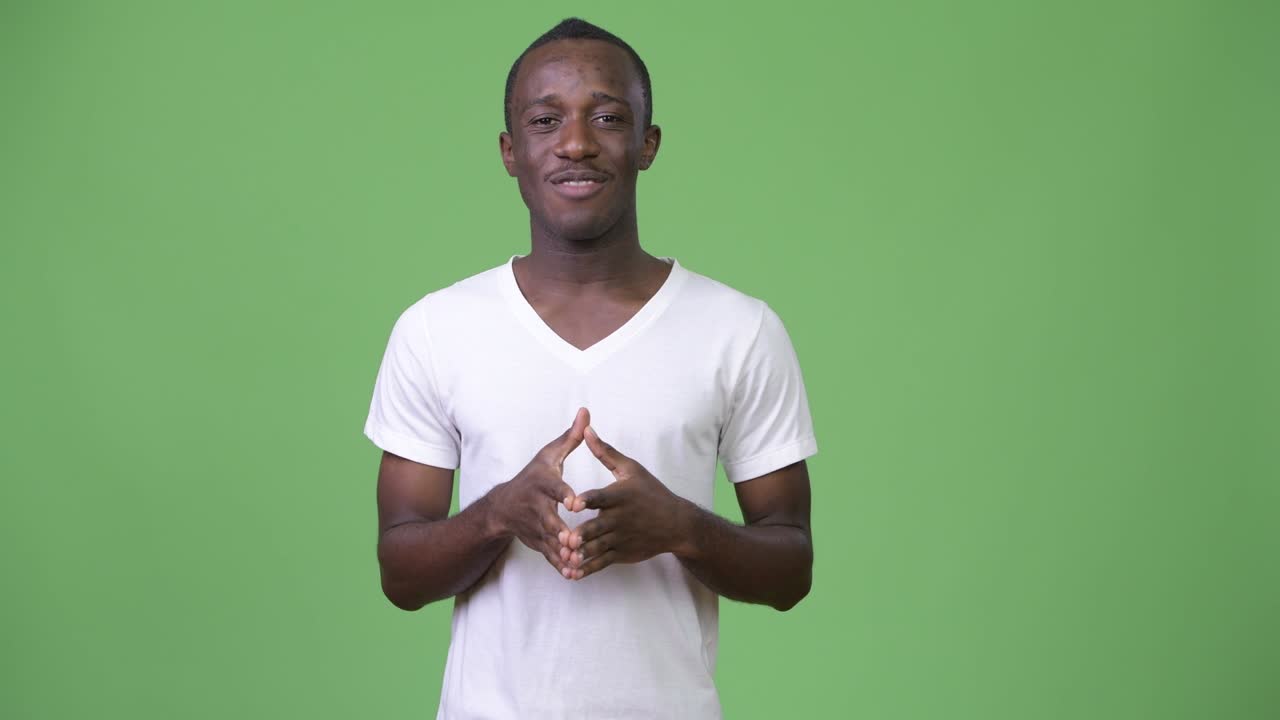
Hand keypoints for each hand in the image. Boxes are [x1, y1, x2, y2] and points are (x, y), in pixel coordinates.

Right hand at [489, 407, 588, 578]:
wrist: (503, 506)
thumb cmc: (533, 476)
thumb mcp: (548, 455)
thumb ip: (571, 437)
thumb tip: (586, 412)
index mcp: (542, 483)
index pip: (553, 487)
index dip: (563, 494)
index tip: (574, 501)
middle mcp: (536, 506)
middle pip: (548, 518)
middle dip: (559, 529)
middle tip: (573, 539)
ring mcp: (535, 526)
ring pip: (549, 540)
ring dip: (562, 551)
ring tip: (578, 560)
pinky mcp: (537, 542)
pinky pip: (549, 555)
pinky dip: (560, 565)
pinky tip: (574, 574)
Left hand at [557, 424, 687, 579]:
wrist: (676, 524)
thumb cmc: (651, 492)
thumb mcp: (631, 469)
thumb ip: (605, 452)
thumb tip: (586, 429)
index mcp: (620, 497)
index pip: (601, 498)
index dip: (587, 501)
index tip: (572, 504)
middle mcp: (620, 519)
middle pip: (598, 528)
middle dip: (582, 534)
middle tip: (566, 539)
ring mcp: (621, 539)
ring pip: (598, 548)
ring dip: (581, 554)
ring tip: (565, 557)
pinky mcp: (621, 554)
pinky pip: (602, 562)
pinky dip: (588, 569)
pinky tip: (572, 573)